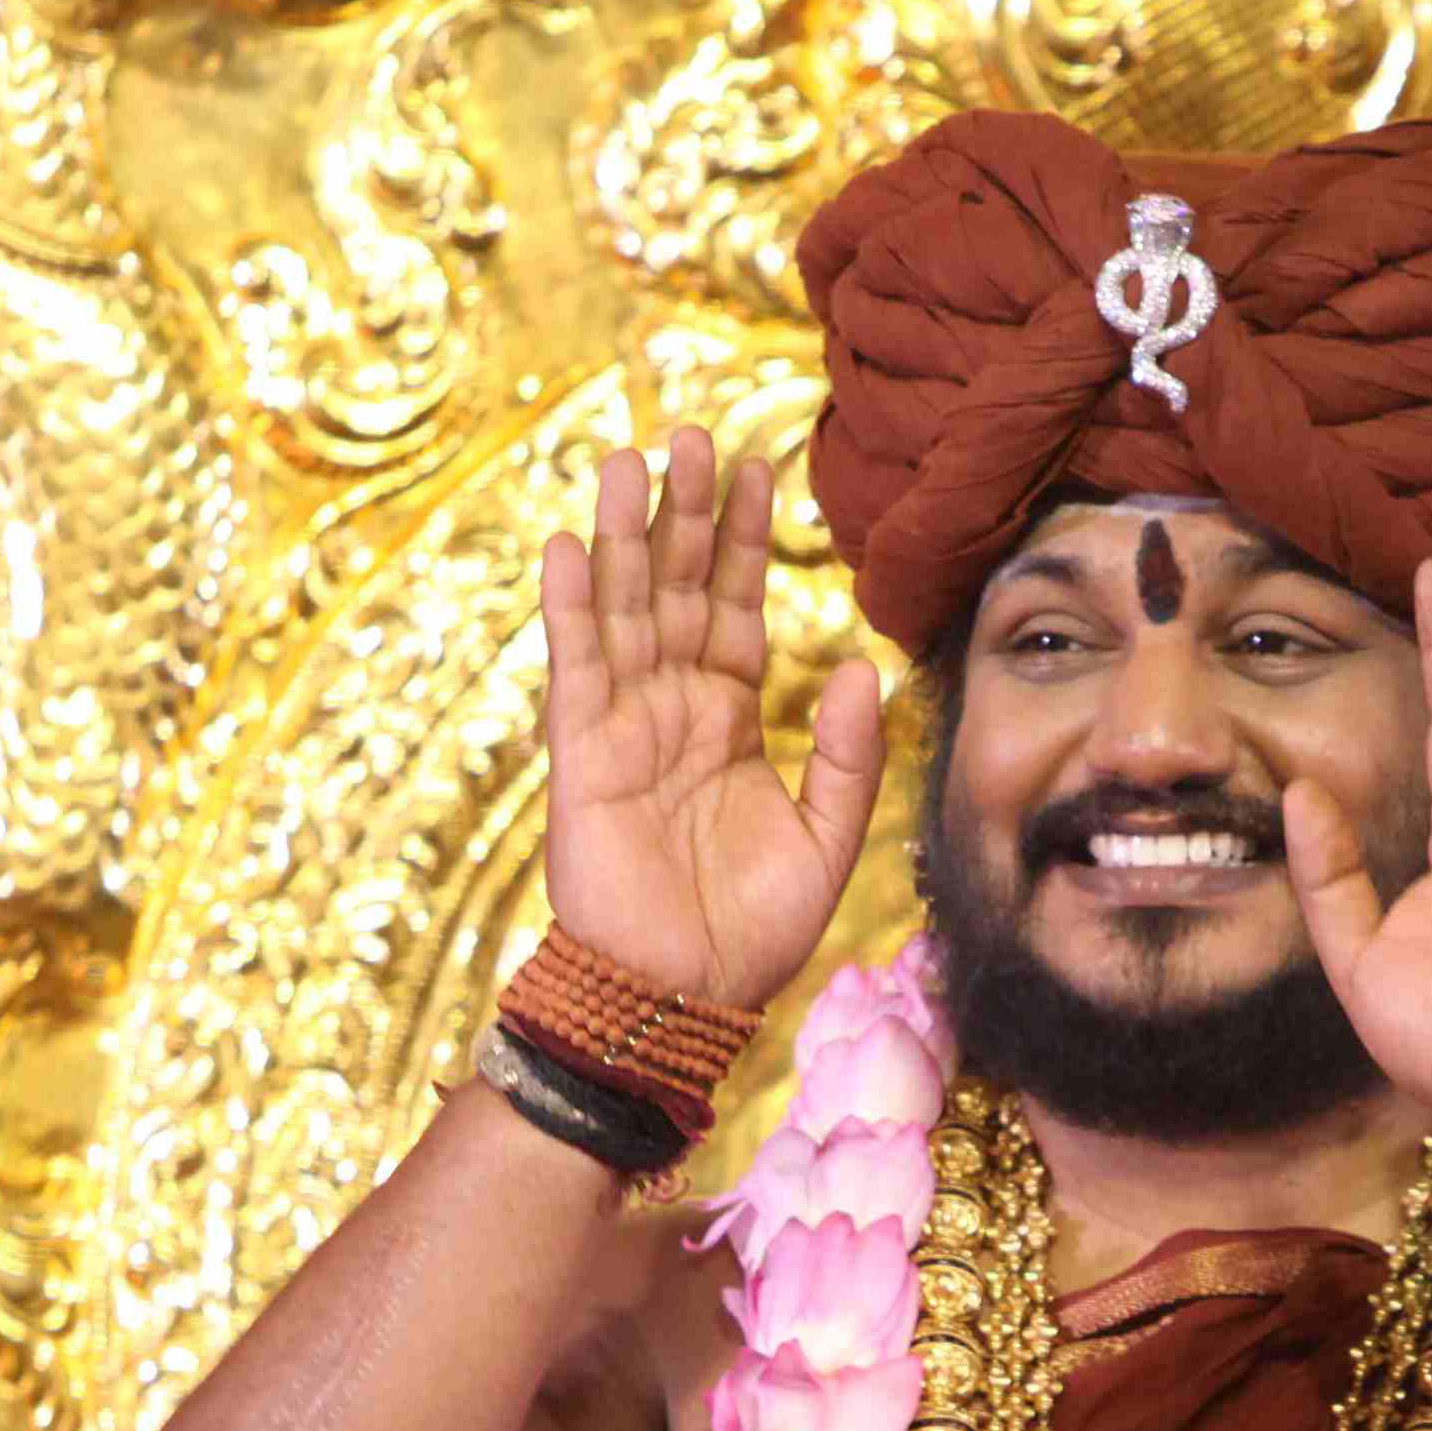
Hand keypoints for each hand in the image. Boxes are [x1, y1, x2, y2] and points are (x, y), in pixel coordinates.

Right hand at [540, 428, 886, 1009]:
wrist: (684, 998)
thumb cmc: (752, 932)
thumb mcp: (828, 839)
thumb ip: (846, 754)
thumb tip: (860, 661)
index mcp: (728, 717)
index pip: (736, 606)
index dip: (746, 539)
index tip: (761, 464)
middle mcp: (672, 707)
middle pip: (678, 587)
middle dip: (687, 511)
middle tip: (697, 432)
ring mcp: (622, 726)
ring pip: (624, 609)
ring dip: (625, 535)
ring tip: (632, 458)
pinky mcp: (581, 758)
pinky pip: (576, 670)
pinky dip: (572, 609)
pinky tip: (571, 546)